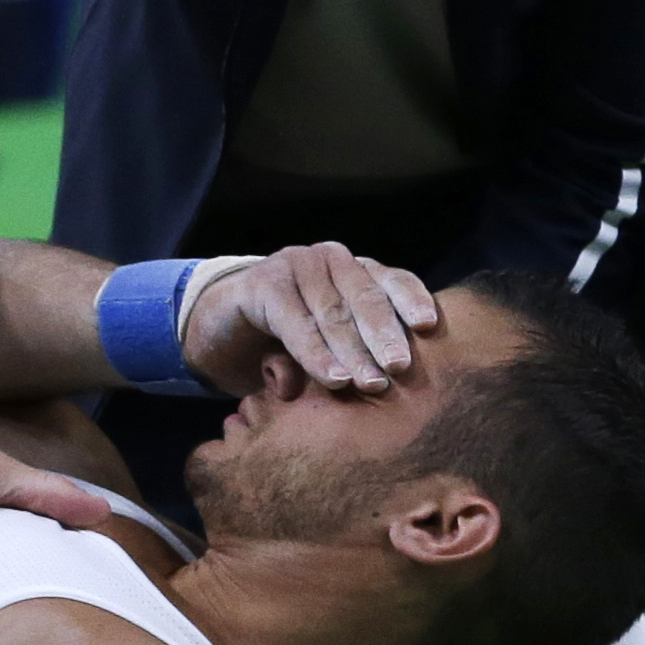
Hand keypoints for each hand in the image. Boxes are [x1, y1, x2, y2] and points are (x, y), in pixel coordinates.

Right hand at [182, 242, 437, 395]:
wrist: (217, 331)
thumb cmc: (283, 344)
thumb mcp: (324, 350)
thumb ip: (347, 357)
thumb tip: (371, 385)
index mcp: (353, 270)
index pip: (392, 280)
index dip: (411, 300)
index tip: (428, 326)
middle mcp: (329, 259)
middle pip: (366, 297)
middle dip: (384, 337)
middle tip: (398, 370)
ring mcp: (295, 265)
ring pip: (333, 312)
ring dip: (353, 352)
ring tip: (369, 384)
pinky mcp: (263, 283)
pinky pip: (296, 322)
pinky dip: (315, 354)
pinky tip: (333, 377)